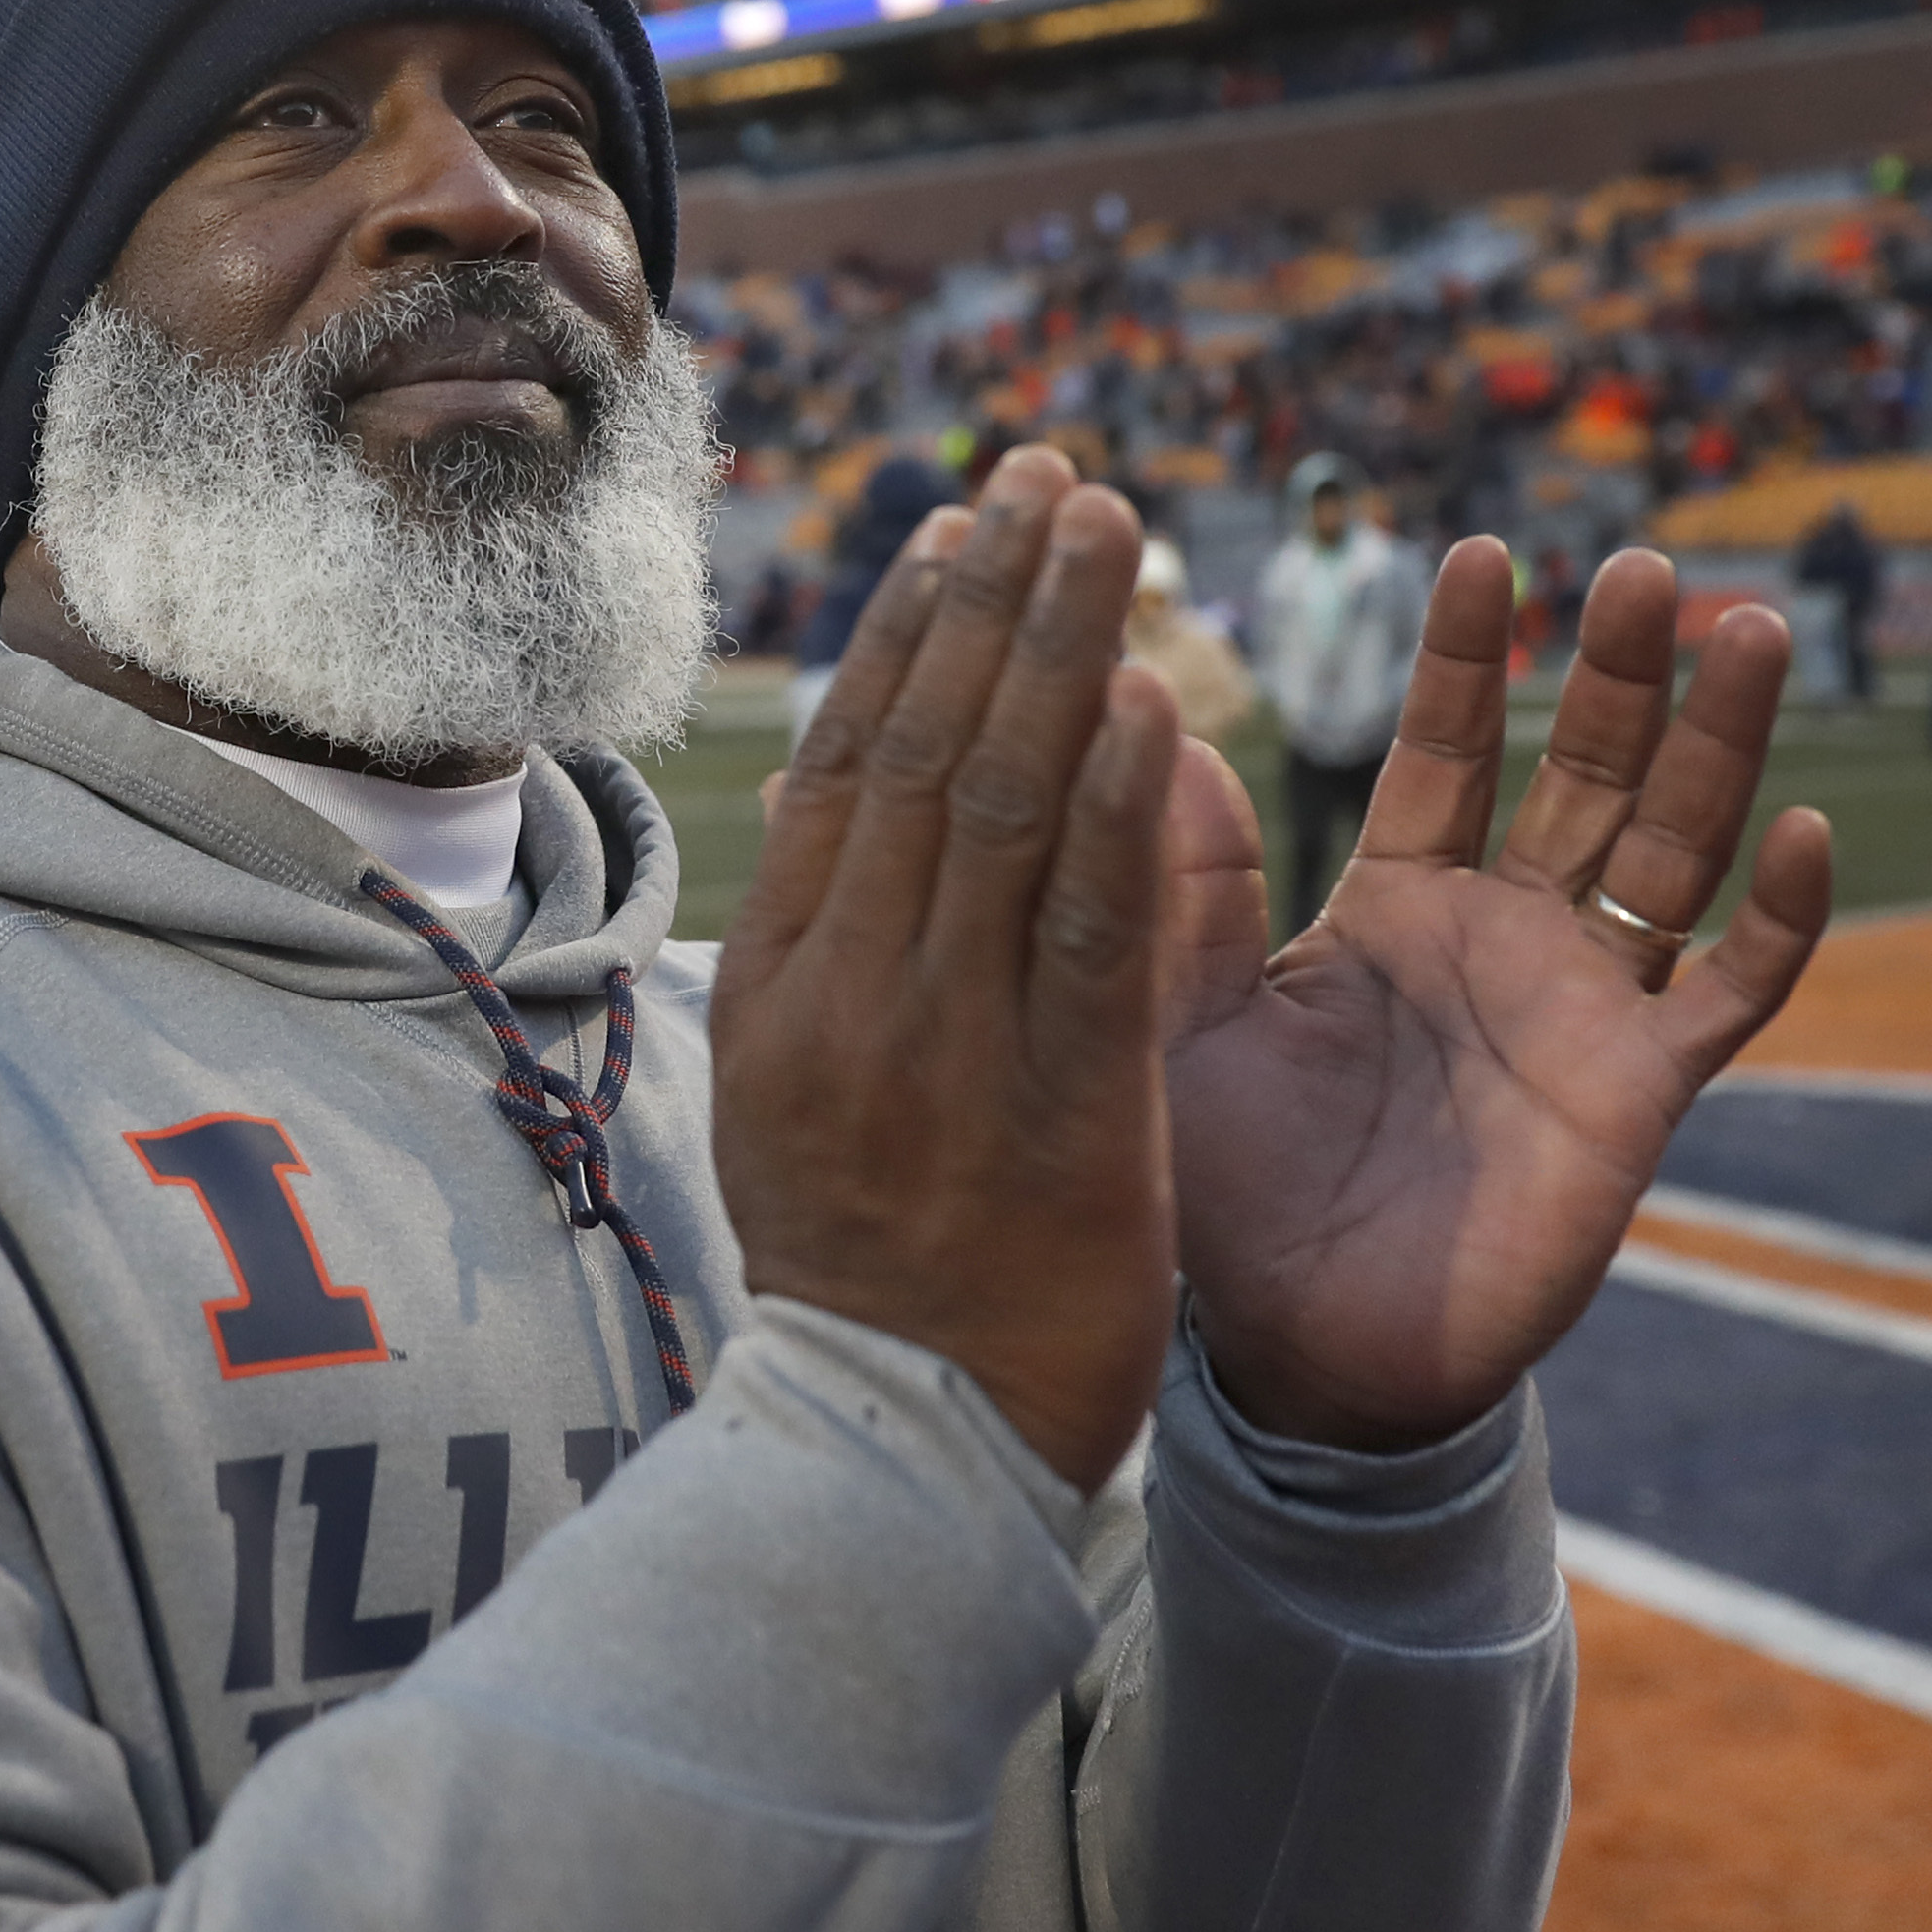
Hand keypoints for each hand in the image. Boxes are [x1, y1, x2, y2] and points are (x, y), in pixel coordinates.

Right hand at [714, 448, 1181, 1488]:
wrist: (901, 1456)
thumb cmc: (872, 1279)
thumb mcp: (798, 1100)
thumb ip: (830, 959)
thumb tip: (836, 810)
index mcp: (780, 987)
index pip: (846, 767)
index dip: (906, 635)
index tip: (963, 532)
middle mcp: (846, 996)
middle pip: (923, 752)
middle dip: (993, 599)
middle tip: (1057, 475)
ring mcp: (942, 1050)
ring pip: (1001, 808)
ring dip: (1059, 651)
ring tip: (1111, 527)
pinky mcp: (1056, 1110)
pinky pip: (1089, 929)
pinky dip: (1119, 806)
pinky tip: (1151, 701)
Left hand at [1165, 543, 1832, 1451]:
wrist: (1297, 1359)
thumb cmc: (1227, 1198)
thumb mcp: (1175, 1022)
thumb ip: (1176, 889)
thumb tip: (1147, 726)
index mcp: (1395, 906)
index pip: (1448, 749)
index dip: (1469, 656)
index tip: (1481, 551)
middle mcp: (1503, 937)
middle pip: (1584, 771)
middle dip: (1617, 669)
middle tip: (1642, 562)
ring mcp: (1584, 1010)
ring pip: (1674, 848)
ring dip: (1718, 745)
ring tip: (1747, 632)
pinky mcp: (1641, 1095)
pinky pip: (1730, 994)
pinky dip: (1777, 920)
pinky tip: (1800, 832)